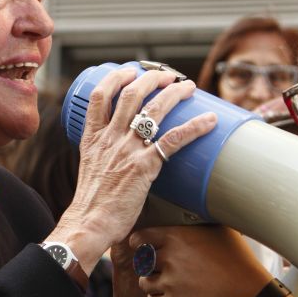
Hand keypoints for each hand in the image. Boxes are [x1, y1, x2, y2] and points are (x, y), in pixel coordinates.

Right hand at [51, 69, 216, 267]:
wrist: (88, 224)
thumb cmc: (91, 204)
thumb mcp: (90, 169)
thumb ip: (104, 155)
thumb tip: (123, 153)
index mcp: (93, 138)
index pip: (98, 96)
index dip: (115, 78)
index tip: (129, 72)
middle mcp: (110, 138)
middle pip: (130, 95)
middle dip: (151, 79)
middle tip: (167, 76)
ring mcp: (127, 150)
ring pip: (153, 110)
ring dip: (174, 93)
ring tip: (187, 86)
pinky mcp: (144, 167)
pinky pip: (173, 140)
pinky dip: (194, 127)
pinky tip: (208, 120)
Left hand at [135, 225, 266, 296]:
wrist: (247, 291)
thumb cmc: (236, 257)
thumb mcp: (219, 228)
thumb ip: (199, 218)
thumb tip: (196, 204)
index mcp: (174, 237)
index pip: (140, 238)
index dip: (139, 244)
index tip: (142, 247)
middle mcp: (168, 258)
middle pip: (142, 263)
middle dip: (148, 266)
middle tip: (159, 268)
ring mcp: (169, 282)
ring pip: (144, 283)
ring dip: (152, 283)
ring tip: (166, 283)